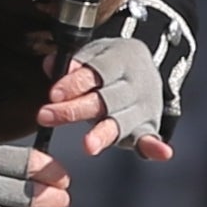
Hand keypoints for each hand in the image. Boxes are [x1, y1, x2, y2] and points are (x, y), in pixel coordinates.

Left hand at [38, 38, 172, 160]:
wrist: (143, 67)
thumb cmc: (107, 62)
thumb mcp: (92, 52)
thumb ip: (72, 61)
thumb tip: (51, 66)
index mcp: (121, 58)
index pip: (96, 72)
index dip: (75, 83)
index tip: (53, 95)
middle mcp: (136, 84)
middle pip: (105, 100)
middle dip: (74, 110)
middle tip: (46, 117)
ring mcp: (144, 107)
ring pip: (121, 122)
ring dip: (103, 134)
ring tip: (88, 146)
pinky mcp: (148, 127)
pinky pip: (150, 138)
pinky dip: (153, 146)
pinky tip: (160, 153)